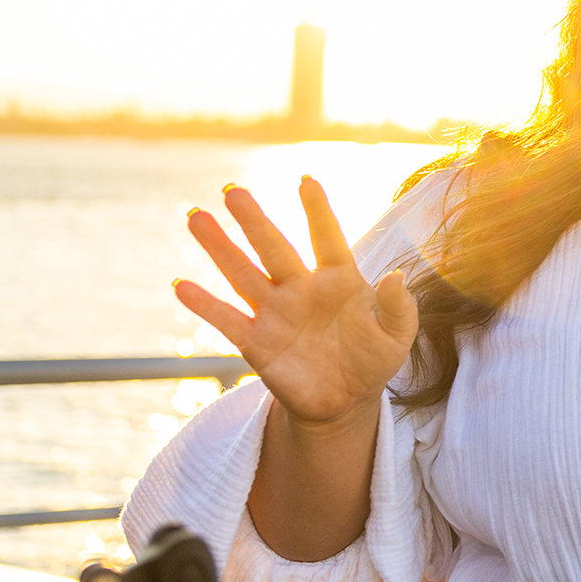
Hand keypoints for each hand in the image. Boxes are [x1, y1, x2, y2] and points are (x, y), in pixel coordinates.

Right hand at [175, 178, 417, 426]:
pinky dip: (205, 305)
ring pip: (243, 275)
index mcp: (340, 279)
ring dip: (219, 248)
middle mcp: (302, 289)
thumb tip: (396, 276)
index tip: (306, 181)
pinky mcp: (257, 343)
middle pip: (274, 248)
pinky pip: (228, 320)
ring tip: (196, 217)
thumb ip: (399, 306)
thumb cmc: (374, 358)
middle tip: (232, 190)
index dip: (318, 212)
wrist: (347, 400)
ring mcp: (276, 314)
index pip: (327, 238)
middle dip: (254, 221)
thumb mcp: (398, 335)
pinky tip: (181, 286)